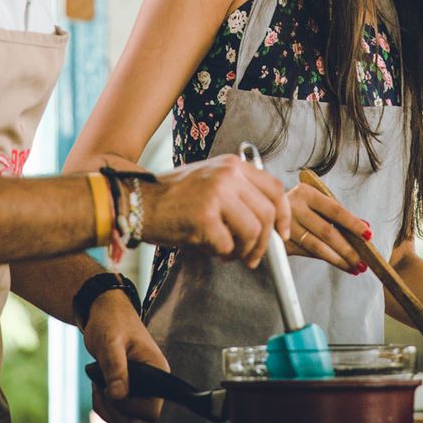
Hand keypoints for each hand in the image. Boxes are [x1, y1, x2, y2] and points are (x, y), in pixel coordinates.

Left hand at [81, 289, 169, 422]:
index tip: (112, 389)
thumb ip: (115, 367)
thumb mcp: (110, 342)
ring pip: (124, 418)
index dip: (129, 407)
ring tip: (98, 382)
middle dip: (113, 407)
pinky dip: (102, 404)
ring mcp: (140, 389)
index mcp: (157, 371)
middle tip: (101, 385)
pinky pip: (115, 412)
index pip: (151, 411)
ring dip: (105, 406)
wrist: (104, 313)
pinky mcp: (128, 390)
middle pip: (136, 418)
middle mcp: (153, 384)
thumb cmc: (111, 322)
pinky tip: (98, 384)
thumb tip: (119, 395)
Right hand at [141, 154, 290, 268]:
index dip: (283, 215)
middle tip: (252, 257)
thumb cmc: (173, 198)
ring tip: (229, 253)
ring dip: (244, 251)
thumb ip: (239, 194)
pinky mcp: (205, 218)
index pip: (274, 189)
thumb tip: (267, 225)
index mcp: (233, 165)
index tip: (281, 235)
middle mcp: (228, 175)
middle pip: (267, 214)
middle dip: (264, 243)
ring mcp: (217, 195)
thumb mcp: (210, 180)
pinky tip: (208, 248)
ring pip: (253, 232)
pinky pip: (227, 246)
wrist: (139, 202)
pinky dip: (220, 253)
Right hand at [284, 181, 367, 273]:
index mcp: (306, 193)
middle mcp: (294, 208)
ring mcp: (286, 226)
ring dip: (339, 259)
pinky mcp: (281, 242)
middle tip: (363, 261)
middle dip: (348, 249)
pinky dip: (326, 259)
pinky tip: (339, 264)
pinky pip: (308, 253)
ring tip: (355, 267)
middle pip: (327, 231)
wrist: (266, 211)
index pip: (335, 210)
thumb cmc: (299, 206)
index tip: (368, 234)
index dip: (353, 223)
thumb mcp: (316, 203)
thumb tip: (365, 227)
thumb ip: (338, 214)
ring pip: (317, 246)